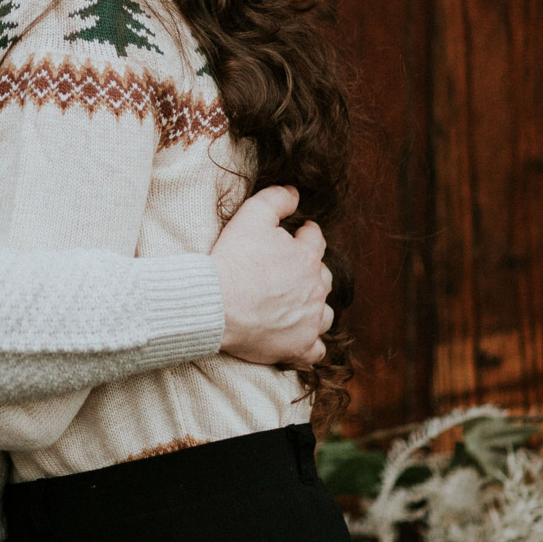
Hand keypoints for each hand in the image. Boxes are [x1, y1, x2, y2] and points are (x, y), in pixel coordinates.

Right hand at [209, 187, 333, 367]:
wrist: (216, 304)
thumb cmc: (233, 259)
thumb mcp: (251, 216)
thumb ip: (276, 199)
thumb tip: (295, 192)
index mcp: (307, 257)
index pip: (316, 240)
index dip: (307, 234)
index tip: (300, 234)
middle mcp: (315, 289)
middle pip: (323, 277)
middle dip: (312, 271)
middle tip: (293, 271)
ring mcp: (310, 321)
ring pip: (325, 314)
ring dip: (316, 308)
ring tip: (299, 305)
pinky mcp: (300, 346)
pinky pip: (316, 350)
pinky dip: (311, 344)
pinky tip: (299, 338)